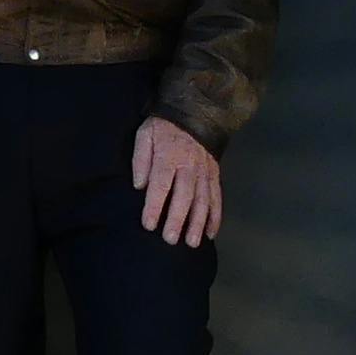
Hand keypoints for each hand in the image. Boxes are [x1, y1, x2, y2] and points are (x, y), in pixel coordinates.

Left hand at [131, 116, 221, 246]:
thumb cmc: (163, 127)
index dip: (155, 205)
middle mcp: (189, 166)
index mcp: (169, 156)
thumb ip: (140, 159)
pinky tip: (210, 233)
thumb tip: (138, 185)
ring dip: (198, 222)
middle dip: (177, 219)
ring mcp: (205, 172)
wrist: (195, 112)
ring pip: (203, 200)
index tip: (149, 225)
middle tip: (170, 239)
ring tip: (192, 242)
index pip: (161, 184)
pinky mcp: (215, 175)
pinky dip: (215, 216)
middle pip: (184, 195)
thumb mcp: (144, 135)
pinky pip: (216, 197)